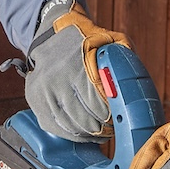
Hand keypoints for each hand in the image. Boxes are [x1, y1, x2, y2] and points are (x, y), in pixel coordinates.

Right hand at [25, 0, 130, 141]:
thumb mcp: (109, 40)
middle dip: (102, 129)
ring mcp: (41, 92)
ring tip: (101, 132)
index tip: (121, 120)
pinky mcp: (34, 101)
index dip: (112, 117)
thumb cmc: (86, 39)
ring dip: (88, 135)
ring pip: (69, 128)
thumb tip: (134, 85)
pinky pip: (55, 128)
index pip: (98, 105)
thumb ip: (124, 58)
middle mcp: (55, 80)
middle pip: (84, 120)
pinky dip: (72, 135)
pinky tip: (84, 132)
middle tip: (114, 129)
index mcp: (75, 66)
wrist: (50, 34)